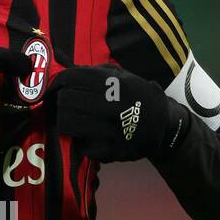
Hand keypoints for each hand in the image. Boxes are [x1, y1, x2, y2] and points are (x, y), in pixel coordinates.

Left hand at [47, 63, 184, 161]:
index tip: (55, 87)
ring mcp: (109, 129)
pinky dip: (79, 139)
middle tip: (64, 104)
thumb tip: (63, 69)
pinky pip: (79, 144)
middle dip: (61, 101)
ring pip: (66, 122)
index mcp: (113, 82)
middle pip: (65, 100)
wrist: (164, 126)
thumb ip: (94, 72)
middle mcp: (111, 104)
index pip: (71, 78)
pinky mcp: (108, 150)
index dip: (58, 82)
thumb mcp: (123, 76)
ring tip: (72, 119)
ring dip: (65, 120)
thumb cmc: (138, 97)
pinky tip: (88, 135)